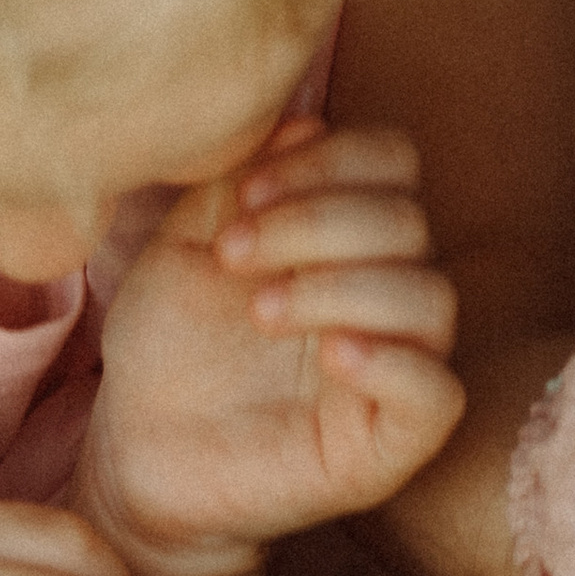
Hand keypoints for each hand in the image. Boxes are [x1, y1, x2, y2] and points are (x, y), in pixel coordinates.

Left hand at [82, 123, 462, 575]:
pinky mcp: (392, 442)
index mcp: (348, 234)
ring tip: (259, 311)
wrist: (137, 450)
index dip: (330, 160)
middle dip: (316, 222)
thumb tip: (302, 125)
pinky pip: (436, 394)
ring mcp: (396, 366)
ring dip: (341, 287)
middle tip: (232, 252)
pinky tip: (330, 355)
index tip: (244, 193)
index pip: (392, 161)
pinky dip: (392, 362)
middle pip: (409, 221)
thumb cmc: (169, 344)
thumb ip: (241, 183)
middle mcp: (386, 291)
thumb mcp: (188, 243)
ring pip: (431, 298)